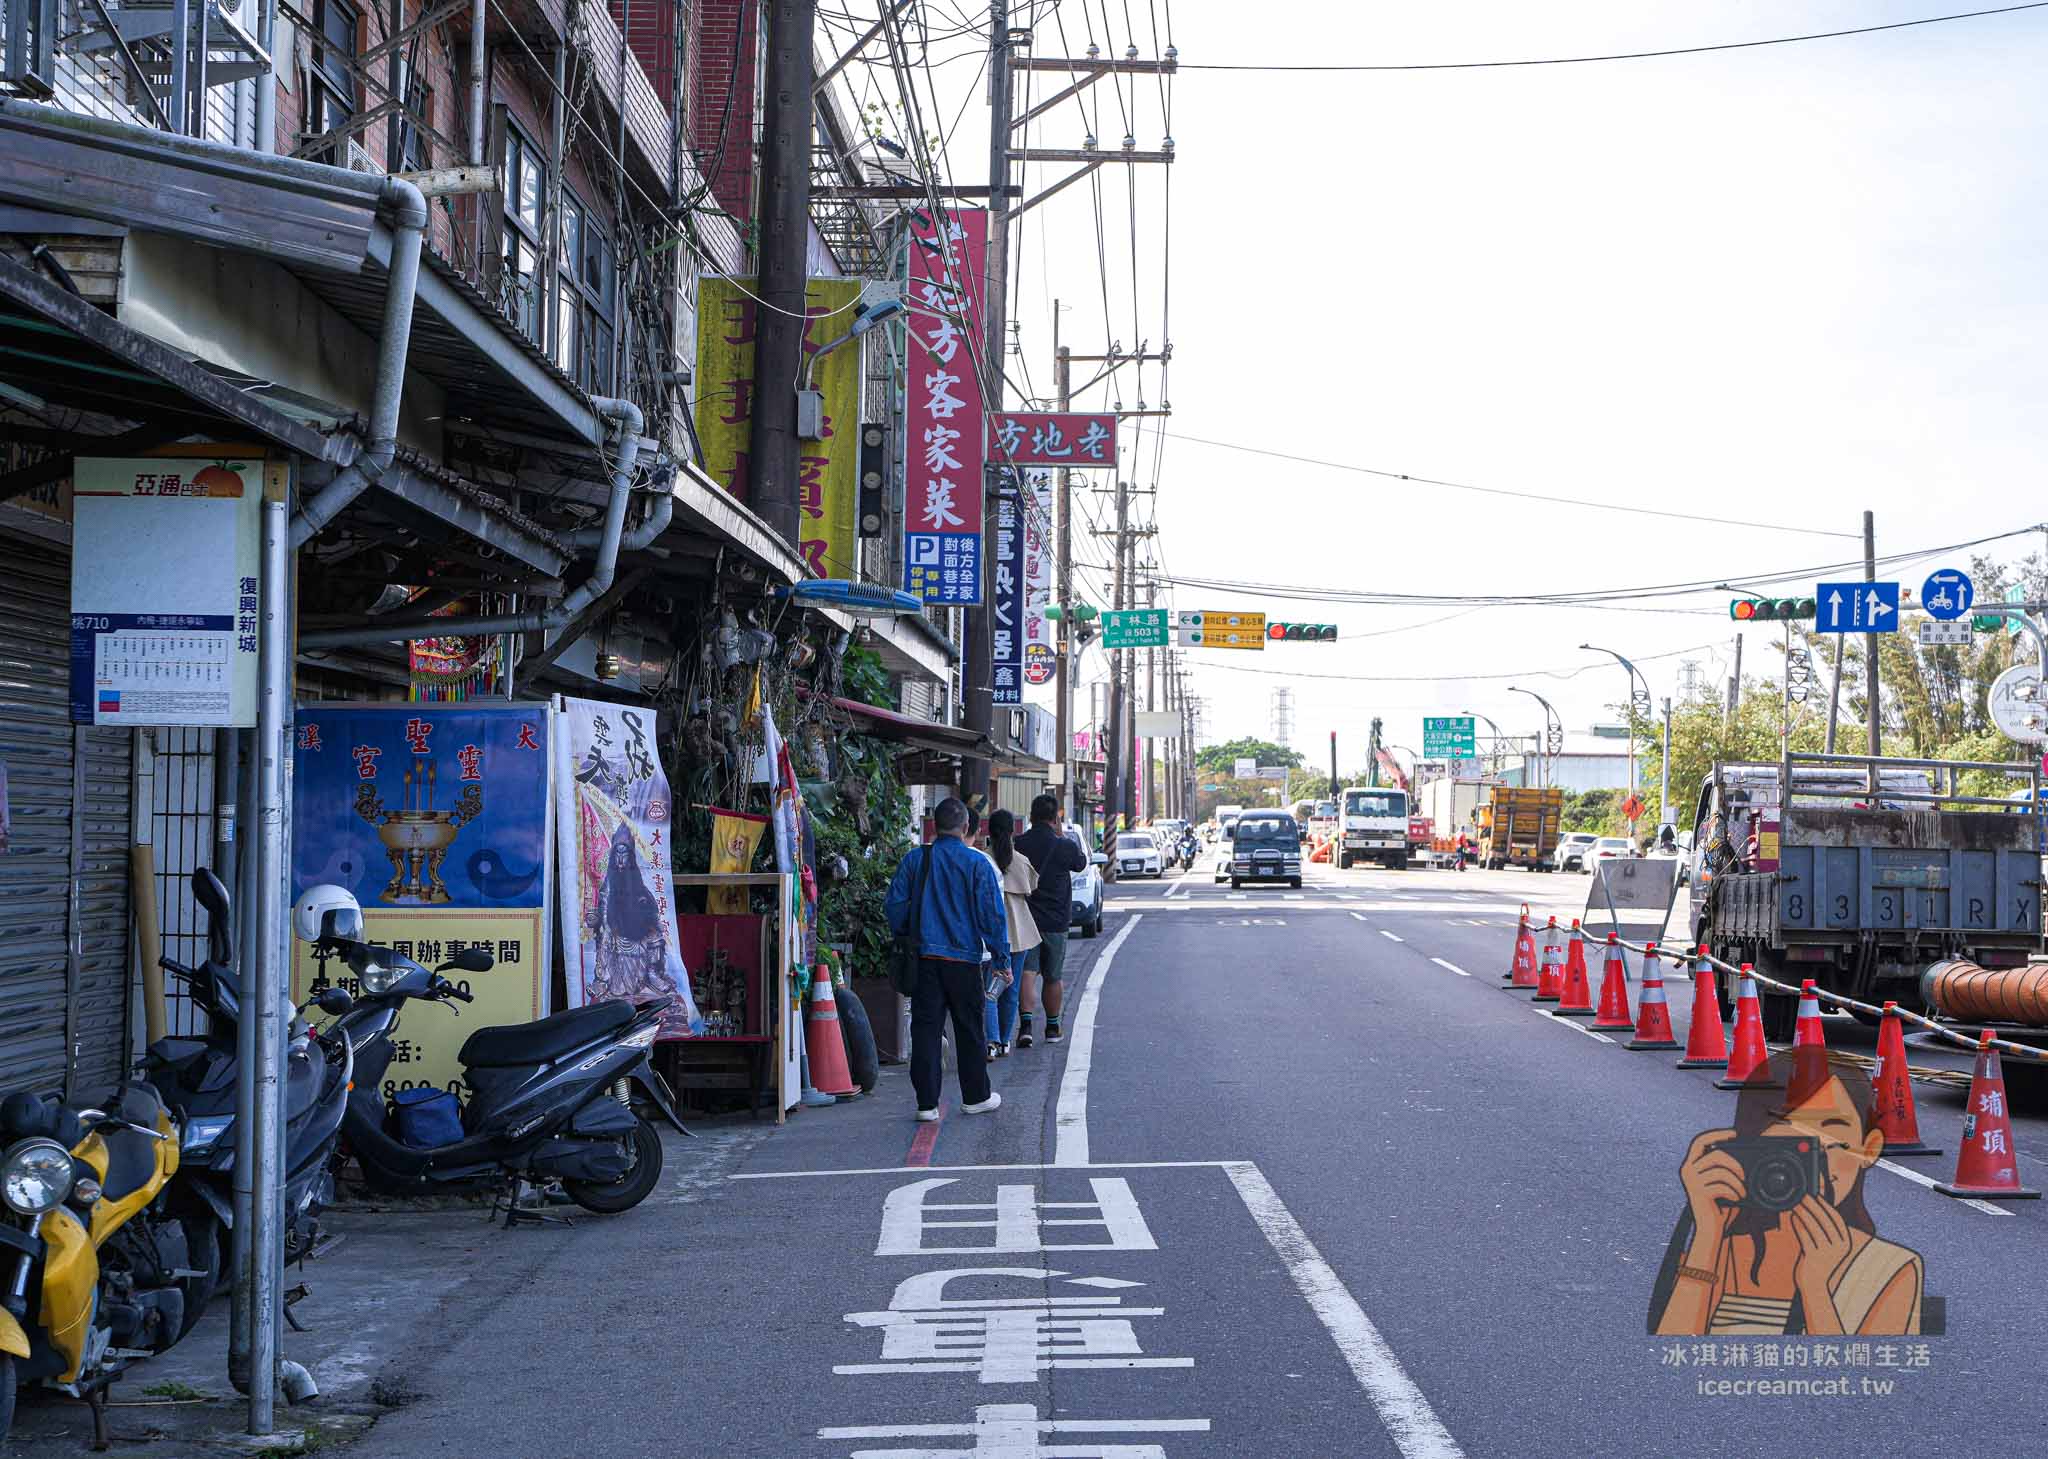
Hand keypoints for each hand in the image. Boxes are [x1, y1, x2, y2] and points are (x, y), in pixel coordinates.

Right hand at [1677, 1129, 1744, 1248]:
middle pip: (1715, 1154)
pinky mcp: (1699, 1192)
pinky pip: (1722, 1185)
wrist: (1710, 1230)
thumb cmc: (1720, 1207)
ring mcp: (1692, 1181)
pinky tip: (1736, 1199)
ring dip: (1737, 1182)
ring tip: (1742, 1192)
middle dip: (1734, 1163)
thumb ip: (1725, 1171)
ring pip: (1721, 1170)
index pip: (1700, 1141)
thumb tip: (1743, 1159)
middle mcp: (1687, 1170)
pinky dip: (1734, 1192)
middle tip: (1744, 1175)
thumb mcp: (1722, 1184)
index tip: (1734, 1134)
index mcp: (1691, 1165)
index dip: (1717, 1134)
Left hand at [1788, 1195, 1853, 1292]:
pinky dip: (1798, 1224)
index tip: (1817, 1195)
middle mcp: (1839, 1248)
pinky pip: (1804, 1236)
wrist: (1815, 1286)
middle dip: (1813, 1205)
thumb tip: (1814, 1206)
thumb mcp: (1827, 1246)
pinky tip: (1792, 1217)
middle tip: (1803, 1194)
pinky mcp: (1814, 1257)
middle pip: (1825, 1220)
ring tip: (1795, 1203)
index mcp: (1845, 1243)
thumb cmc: (1818, 1261)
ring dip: (1803, 1212)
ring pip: (1813, 1226)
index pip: (1837, 1219)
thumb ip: (1824, 1230)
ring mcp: (1827, 1253)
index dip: (1827, 1206)